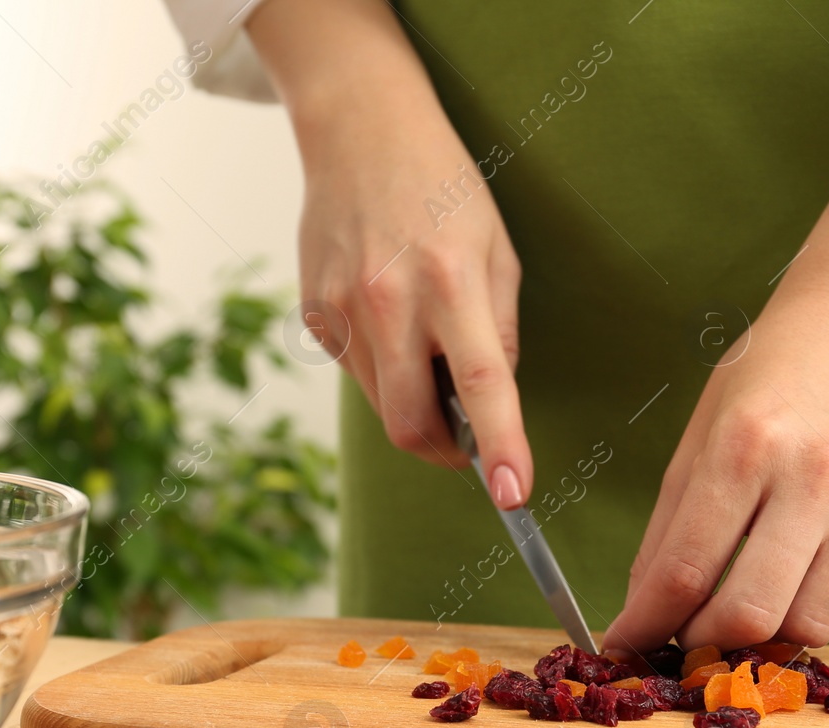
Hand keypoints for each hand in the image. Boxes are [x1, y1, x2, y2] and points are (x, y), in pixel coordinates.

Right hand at [250, 0, 531, 507]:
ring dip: (414, 403)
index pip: (481, 384)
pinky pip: (357, 372)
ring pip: (382, 405)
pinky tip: (391, 316)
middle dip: (445, 452)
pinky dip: (384, 367)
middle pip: (411, 425)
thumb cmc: (443, 188)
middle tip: (467, 440)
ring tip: (428, 346)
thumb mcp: (497, 249)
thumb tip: (493, 400)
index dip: (501, 446)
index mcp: (450, 282)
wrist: (360, 131)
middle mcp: (390, 301)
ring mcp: (343, 310)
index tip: (514, 496)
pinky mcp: (314, 315)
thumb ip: (500, 329)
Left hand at [603, 76, 828, 653]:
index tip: (627, 644)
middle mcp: (816, 474)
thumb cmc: (763, 390)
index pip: (686, 570)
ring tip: (753, 606)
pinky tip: (809, 589)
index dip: (647, 624)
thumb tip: (640, 621)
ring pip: (813, 625)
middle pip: (752, 612)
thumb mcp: (697, 441)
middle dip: (706, 643)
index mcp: (745, 446)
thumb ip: (667, 534)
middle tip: (690, 638)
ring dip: (771, 636)